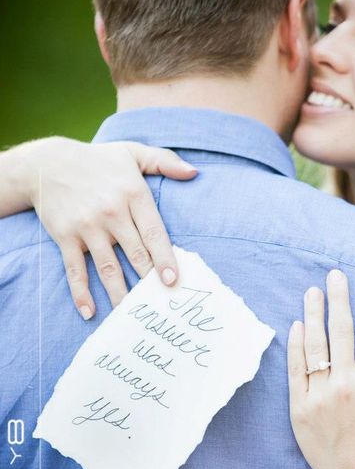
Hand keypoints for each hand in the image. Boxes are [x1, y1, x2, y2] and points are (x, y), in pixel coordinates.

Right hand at [24, 137, 197, 317]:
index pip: (153, 232)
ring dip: (120, 295)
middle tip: (161, 304)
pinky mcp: (66, 237)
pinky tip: (91, 312)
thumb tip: (195, 173)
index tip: (173, 280)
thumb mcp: (132, 152)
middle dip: (148, 281)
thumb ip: (165, 161)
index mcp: (132, 193)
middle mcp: (111, 213)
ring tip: (131, 316)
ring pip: (108, 268)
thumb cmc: (97, 160)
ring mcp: (87, 227)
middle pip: (135, 254)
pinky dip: (81, 293)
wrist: (46, 163)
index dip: (164, 258)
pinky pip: (75, 270)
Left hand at [287, 269, 354, 468]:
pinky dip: (296, 345)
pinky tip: (297, 325)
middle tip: (334, 274)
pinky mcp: (299, 406)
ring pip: (314, 345)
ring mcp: (319, 394)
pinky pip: (296, 369)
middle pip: (340, 331)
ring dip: (313, 314)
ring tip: (312, 292)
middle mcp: (345, 384)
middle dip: (338, 299)